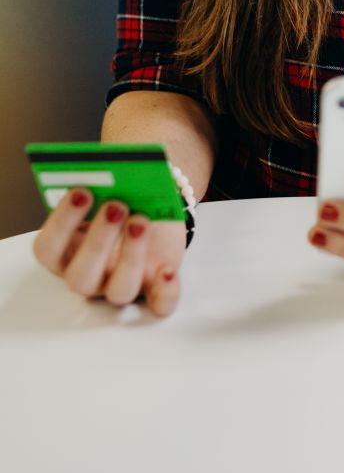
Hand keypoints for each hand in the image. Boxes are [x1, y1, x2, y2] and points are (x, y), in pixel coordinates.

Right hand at [32, 189, 185, 316]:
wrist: (152, 209)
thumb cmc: (123, 199)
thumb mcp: (112, 189)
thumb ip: (106, 181)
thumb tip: (117, 167)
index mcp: (66, 250)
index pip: (47, 249)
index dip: (61, 222)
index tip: (82, 190)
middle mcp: (88, 274)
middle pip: (81, 276)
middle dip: (98, 240)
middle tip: (116, 205)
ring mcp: (120, 285)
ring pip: (119, 290)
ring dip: (131, 256)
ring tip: (142, 220)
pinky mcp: (154, 288)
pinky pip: (158, 305)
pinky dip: (165, 292)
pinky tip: (167, 268)